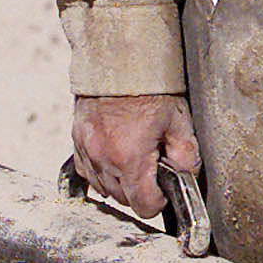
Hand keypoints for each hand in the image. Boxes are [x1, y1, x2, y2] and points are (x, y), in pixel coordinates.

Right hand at [71, 93, 199, 220]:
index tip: (165, 189)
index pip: (143, 205)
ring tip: (136, 158)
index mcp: (129, 156)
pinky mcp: (76, 140)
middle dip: (141, 190)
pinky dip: (102, 170)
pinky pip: (88, 172)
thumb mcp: (179, 119)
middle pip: (123, 199)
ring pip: (104, 189)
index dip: (159, 201)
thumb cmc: (149, 85)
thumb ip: (186, 155)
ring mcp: (86, 149)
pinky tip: (117, 155)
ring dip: (120, 182)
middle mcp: (103, 157)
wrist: (119, 57)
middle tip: (154, 166)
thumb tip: (186, 177)